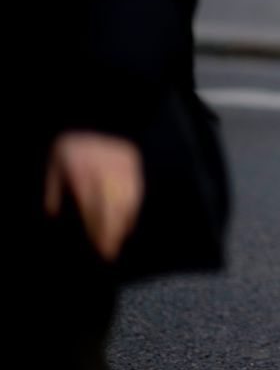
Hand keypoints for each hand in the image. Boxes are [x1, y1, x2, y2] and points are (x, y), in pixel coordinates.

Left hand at [44, 132, 143, 262]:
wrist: (97, 115)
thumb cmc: (72, 143)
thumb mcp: (54, 164)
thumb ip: (54, 190)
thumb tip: (53, 214)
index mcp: (84, 176)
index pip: (93, 210)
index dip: (96, 231)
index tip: (98, 250)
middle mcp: (107, 175)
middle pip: (112, 211)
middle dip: (111, 234)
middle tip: (110, 254)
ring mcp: (123, 170)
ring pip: (127, 203)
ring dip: (123, 224)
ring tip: (119, 240)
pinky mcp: (134, 166)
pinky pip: (136, 191)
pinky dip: (133, 208)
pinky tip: (128, 220)